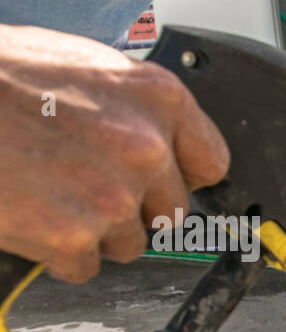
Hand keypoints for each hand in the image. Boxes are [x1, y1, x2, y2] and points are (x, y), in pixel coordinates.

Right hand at [0, 26, 229, 282]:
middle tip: (80, 182)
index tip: (163, 181)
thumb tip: (161, 143)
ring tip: (47, 190)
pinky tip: (29, 213)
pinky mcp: (72, 236)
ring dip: (93, 229)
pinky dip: (56, 252)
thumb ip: (130, 108)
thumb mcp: (80, 66)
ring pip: (128, 242)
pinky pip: (83, 265)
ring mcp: (111, 196)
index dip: (180, 176)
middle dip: (131, 206)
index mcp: (157, 98)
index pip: (210, 162)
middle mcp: (144, 148)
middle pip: (169, 211)